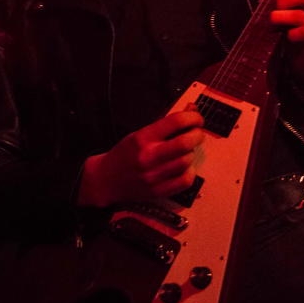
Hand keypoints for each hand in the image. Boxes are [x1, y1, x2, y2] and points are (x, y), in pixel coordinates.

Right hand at [78, 107, 203, 207]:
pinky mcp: (158, 192)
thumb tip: (192, 110)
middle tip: (197, 133)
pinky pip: (186, 181)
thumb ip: (166, 124)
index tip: (197, 118)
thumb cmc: (125, 153)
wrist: (106, 180)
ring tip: (187, 150)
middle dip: (197, 135)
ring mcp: (154, 176)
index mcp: (143, 138)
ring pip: (187, 161)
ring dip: (192, 153)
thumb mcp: (141, 133)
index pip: (175, 122)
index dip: (192, 117)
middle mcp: (149, 157)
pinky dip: (190, 172)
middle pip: (185, 143)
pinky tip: (184, 167)